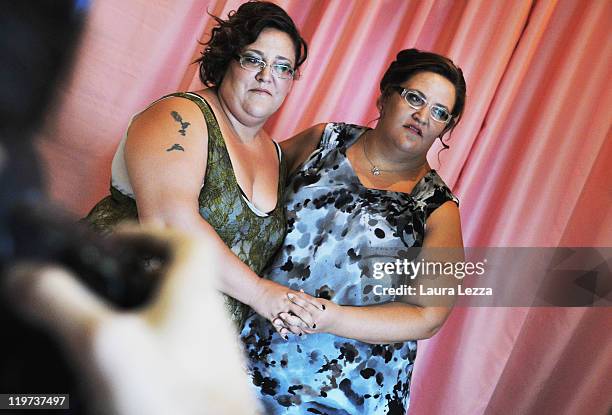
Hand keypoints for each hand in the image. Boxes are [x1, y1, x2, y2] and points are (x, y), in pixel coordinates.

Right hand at [3, 225, 258, 414]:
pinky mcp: (202, 384)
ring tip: (95, 333)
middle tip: (94, 291)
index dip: (150, 234)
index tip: (114, 243)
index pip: (187, 243)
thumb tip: (24, 275)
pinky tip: (114, 374)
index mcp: (196, 295)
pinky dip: (144, 352)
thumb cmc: (169, 398)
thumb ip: (61, 303)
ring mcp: (210, 354)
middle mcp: (211, 319)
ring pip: (172, 319)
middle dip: (134, 279)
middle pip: (176, 281)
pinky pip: (172, 354)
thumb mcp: (103, 344)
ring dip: (137, 318)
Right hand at [250, 279, 323, 338]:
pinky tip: (286, 337)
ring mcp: (278, 308)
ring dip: (297, 328)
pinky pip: (278, 325)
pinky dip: (282, 331)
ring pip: (291, 320)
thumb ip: (291, 294)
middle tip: (315, 325)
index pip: (305, 299)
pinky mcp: (271, 315)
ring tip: (302, 334)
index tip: (323, 308)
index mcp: (290, 294)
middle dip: (308, 319)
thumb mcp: (282, 289)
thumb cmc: (268, 288)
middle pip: (301, 311)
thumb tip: (300, 294)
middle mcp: (286, 301)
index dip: (314, 304)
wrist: (254, 289)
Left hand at [283, 291, 335, 334]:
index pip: (306, 304)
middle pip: (300, 317)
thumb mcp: (321, 302)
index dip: (297, 299)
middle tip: (279, 311)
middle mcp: (315, 320)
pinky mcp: (309, 331)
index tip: (288, 294)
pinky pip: (298, 331)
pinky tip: (281, 330)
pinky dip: (289, 330)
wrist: (338, 322)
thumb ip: (309, 298)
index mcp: (318, 311)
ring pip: (297, 326)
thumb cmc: (330, 309)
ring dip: (286, 324)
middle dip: (289, 315)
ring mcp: (312, 328)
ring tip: (276, 321)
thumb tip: (299, 291)